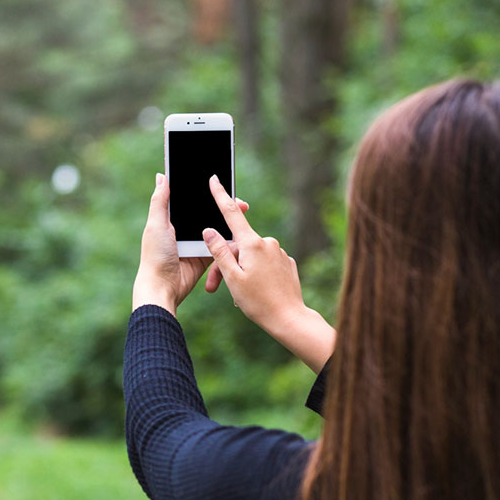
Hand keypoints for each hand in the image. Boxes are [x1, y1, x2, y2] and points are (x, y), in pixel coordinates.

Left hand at [132, 173, 247, 315]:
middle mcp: (184, 230)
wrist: (164, 287)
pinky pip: (220, 247)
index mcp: (171, 219)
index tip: (223, 185)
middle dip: (224, 207)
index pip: (192, 201)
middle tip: (241, 203)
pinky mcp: (205, 257)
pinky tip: (240, 234)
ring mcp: (195, 243)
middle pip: (208, 214)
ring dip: (230, 223)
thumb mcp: (156, 225)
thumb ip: (160, 201)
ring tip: (244, 214)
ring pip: (216, 229)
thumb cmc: (155, 256)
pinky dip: (229, 241)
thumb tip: (162, 176)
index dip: (207, 193)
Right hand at [202, 175, 334, 371]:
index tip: (215, 179)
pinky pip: (265, 264)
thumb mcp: (232, 277)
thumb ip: (219, 251)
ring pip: (250, 257)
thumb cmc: (258, 302)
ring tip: (238, 296)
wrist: (290, 319)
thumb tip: (210, 230)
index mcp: (253, 243)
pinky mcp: (286, 263)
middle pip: (238, 246)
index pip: (232, 213)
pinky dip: (255, 275)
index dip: (221, 195)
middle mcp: (268, 243)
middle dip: (225, 263)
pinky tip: (256, 293)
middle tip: (214, 288)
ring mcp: (279, 252)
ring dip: (240, 271)